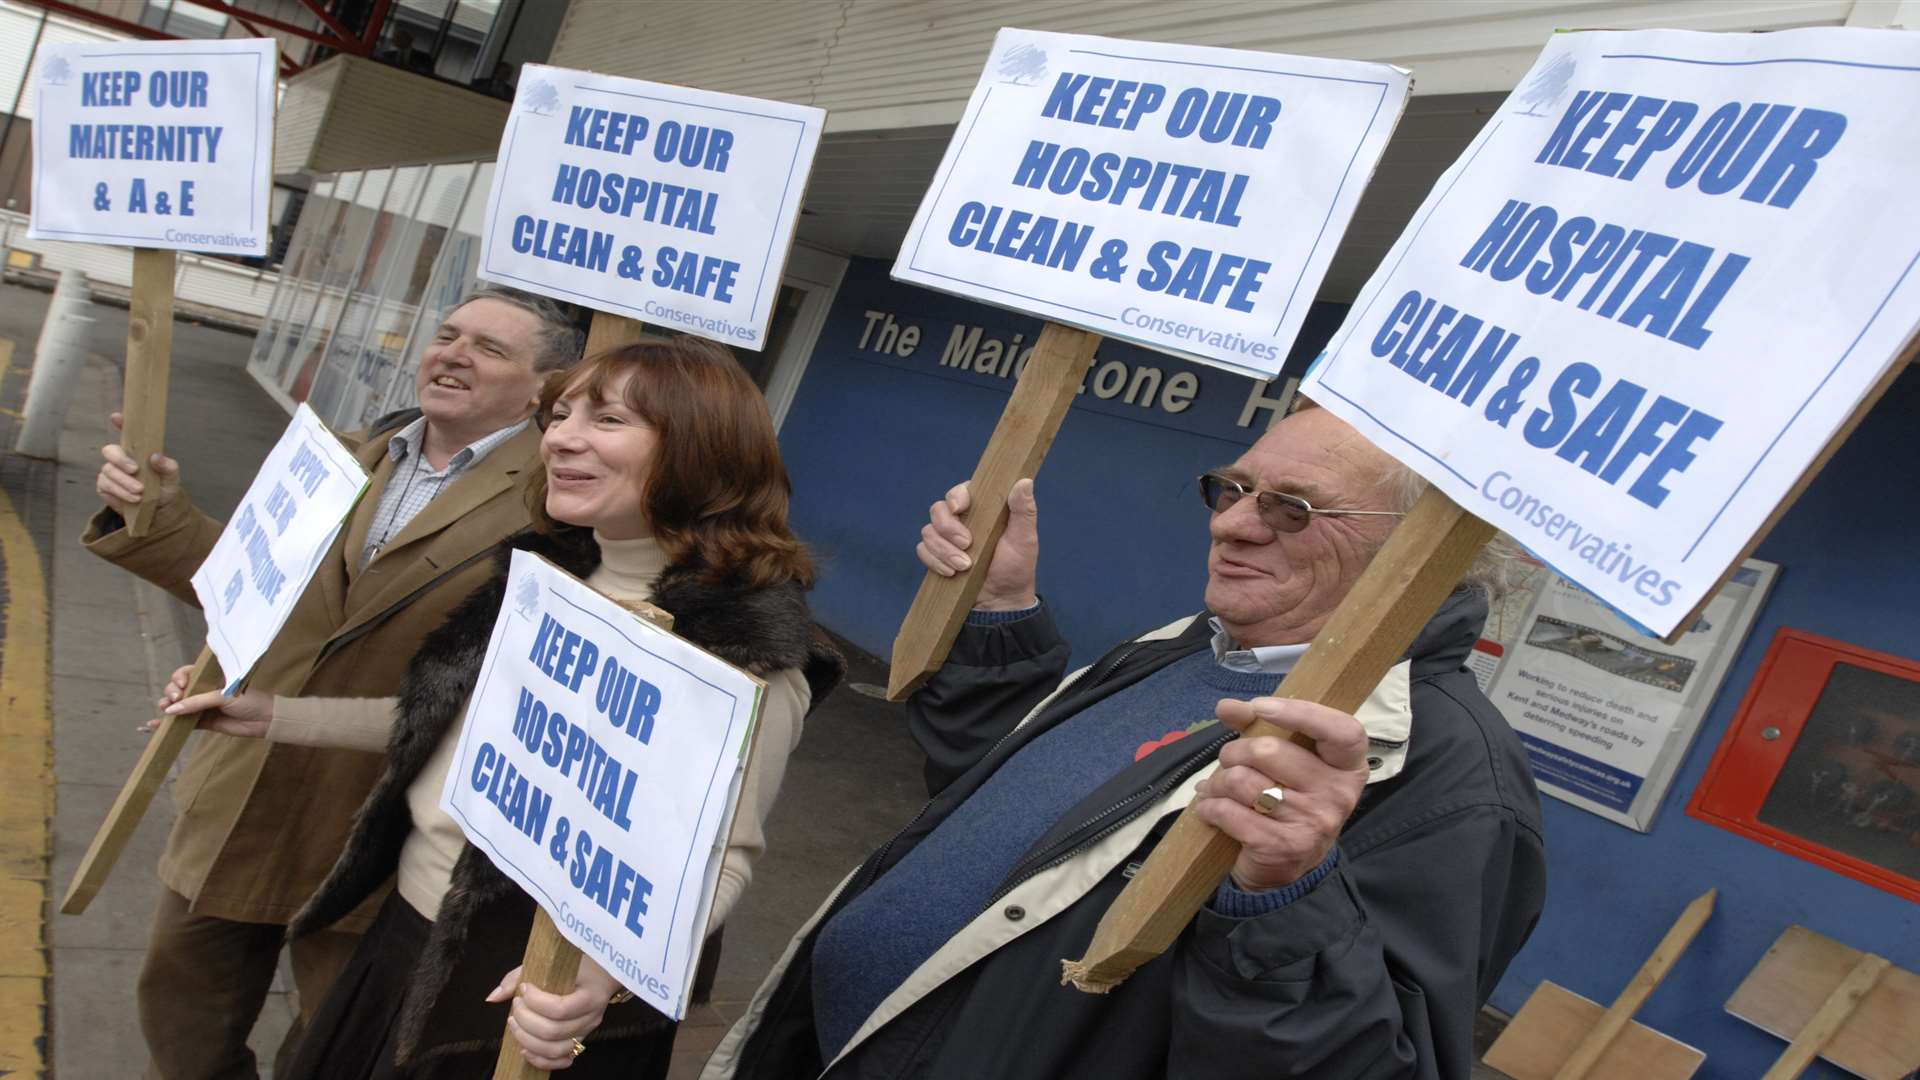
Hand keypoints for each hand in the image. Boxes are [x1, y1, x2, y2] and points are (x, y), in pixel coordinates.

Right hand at [97, 412, 180, 516]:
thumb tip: (156, 456)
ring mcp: (111, 471)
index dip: (120, 423)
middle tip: (135, 470)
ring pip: (108, 471)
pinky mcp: (105, 486)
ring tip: (140, 492)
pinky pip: (106, 486)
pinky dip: (120, 492)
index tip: (116, 416)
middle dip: (120, 460)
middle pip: (109, 451)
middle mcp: (121, 457)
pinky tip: (134, 499)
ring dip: (124, 482)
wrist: (159, 509)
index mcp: (138, 449)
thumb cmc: (164, 486)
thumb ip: (167, 466)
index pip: (127, 433)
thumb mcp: (171, 476)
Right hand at [145, 664, 271, 737]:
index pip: (188, 673)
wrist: (265, 720)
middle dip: (172, 692)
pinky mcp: (203, 722)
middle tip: (176, 698)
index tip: (182, 684)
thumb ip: (198, 702)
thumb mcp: (224, 697)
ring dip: (167, 706)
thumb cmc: (250, 701)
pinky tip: (153, 725)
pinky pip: (182, 723)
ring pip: (178, 705)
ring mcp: (202, 707)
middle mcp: (204, 691)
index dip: (179, 677)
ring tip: (165, 710)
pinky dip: (168, 724)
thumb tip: (173, 708)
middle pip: (178, 689)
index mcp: (211, 678)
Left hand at [488, 958, 620, 1069]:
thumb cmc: (578, 964)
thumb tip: (493, 997)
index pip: (560, 1009)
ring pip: (555, 1050)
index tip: (524, 989)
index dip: (536, 1002)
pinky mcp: (579, 1041)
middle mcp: (591, 1017)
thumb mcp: (554, 961)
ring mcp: (586, 1032)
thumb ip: (519, 976)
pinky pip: (562, 1061)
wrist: (604, 974)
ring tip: (515, 1024)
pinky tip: (525, 1049)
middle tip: (516, 1007)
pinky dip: (540, 1060)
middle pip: (553, 1032)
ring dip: (528, 1040)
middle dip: (526, 1021)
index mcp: (590, 995)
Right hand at [915, 478, 1039, 611]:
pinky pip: (922, 550)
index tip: (960, 508)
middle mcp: (962, 521)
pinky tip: (951, 574)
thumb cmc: (1016, 568)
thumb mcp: (1024, 540)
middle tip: (967, 544)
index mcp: (982, 510)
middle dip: (948, 528)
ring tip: (964, 566)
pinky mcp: (936, 557)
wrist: (1001, 602)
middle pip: (938, 510)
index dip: (956, 496)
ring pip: (928, 532)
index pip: (960, 491)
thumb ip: (1024, 511)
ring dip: (944, 550)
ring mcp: (946, 539)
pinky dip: (934, 561)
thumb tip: (1025, 481)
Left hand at [1191, 697, 1369, 892]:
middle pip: (1270, 751)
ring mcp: (1312, 823)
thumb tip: (1227, 706)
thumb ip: (1259, 729)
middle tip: (1228, 763)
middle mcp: (1337, 794)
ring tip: (1215, 790)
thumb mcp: (1286, 764)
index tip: (1261, 707)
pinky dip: (1210, 808)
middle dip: (1234, 752)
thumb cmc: (1287, 803)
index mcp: (1348, 767)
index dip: (1301, 713)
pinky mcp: (1281, 846)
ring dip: (1216, 783)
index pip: (1342, 731)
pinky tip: (1210, 810)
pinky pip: (1229, 812)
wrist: (1286, 873)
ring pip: (1242, 780)